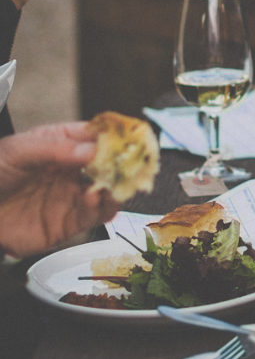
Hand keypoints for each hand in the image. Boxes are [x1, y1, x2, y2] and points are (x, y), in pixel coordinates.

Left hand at [0, 123, 118, 256]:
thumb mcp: (18, 152)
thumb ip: (55, 150)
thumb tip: (92, 151)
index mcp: (63, 144)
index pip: (97, 136)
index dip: (116, 136)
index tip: (131, 140)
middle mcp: (73, 170)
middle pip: (110, 165)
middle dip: (124, 165)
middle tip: (132, 167)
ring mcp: (72, 196)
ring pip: (108, 192)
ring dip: (117, 189)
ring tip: (113, 187)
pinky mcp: (69, 223)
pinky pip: (95, 217)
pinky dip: (104, 210)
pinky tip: (97, 201)